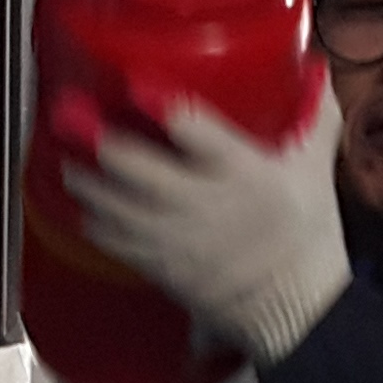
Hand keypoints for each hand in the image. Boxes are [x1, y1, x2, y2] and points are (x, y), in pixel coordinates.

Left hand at [68, 91, 352, 362]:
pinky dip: (94, 222)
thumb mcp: (315, 169)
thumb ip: (314, 116)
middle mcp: (202, 203)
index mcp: (242, 172)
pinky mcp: (162, 266)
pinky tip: (83, 206)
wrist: (300, 311)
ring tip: (68, 162)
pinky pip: (116, 241)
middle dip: (99, 141)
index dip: (161, 105)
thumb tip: (314, 71)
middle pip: (136, 167)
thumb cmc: (306, 239)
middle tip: (73, 117)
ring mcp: (176, 237)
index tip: (134, 84)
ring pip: (115, 205)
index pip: (196, 131)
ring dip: (85, 181)